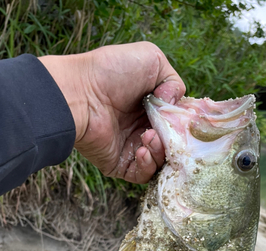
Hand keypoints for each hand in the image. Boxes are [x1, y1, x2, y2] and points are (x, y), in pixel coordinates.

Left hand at [39, 42, 184, 182]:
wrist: (81, 93)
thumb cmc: (112, 71)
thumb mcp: (152, 60)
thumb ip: (174, 81)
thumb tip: (175, 105)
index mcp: (150, 106)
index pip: (176, 123)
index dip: (183, 125)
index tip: (184, 122)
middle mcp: (141, 128)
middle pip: (171, 144)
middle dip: (173, 140)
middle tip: (166, 131)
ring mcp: (131, 147)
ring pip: (159, 162)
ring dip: (160, 151)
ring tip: (149, 136)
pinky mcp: (119, 164)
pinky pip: (142, 175)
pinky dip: (148, 165)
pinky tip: (143, 149)